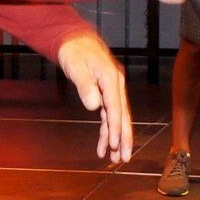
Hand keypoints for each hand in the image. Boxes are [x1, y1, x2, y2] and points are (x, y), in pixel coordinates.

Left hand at [57, 33, 134, 162]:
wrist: (76, 40)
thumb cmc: (74, 51)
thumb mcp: (75, 66)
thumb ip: (85, 86)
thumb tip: (94, 106)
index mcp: (110, 78)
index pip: (115, 107)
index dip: (116, 127)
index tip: (116, 144)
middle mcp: (115, 85)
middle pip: (123, 116)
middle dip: (124, 139)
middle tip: (124, 159)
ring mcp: (112, 90)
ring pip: (117, 118)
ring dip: (117, 138)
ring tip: (116, 159)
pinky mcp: (106, 93)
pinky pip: (109, 115)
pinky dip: (107, 130)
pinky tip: (104, 145)